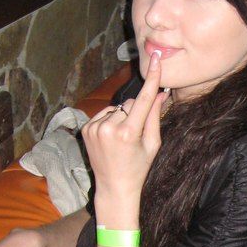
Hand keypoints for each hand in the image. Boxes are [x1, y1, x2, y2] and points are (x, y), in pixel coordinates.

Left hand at [82, 50, 166, 203]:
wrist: (114, 186)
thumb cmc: (138, 167)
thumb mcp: (152, 144)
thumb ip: (155, 117)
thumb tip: (159, 93)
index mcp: (128, 133)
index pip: (143, 99)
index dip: (151, 79)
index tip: (155, 59)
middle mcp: (109, 128)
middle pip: (130, 104)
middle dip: (136, 112)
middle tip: (136, 135)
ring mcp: (95, 128)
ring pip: (117, 108)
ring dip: (122, 117)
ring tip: (122, 139)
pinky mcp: (86, 128)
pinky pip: (104, 114)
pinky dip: (110, 121)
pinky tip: (111, 138)